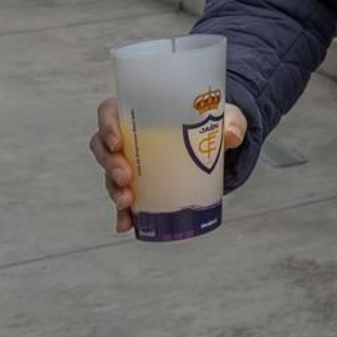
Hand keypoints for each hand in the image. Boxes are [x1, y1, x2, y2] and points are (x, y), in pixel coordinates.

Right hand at [91, 96, 246, 232]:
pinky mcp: (138, 184)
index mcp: (142, 111)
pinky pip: (124, 199)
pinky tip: (127, 224)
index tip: (117, 142)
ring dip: (114, 190)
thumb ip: (231, 123)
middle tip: (126, 176)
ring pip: (109, 174)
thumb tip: (231, 136)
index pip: (109, 112)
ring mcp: (130, 161)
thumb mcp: (225, 117)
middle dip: (110, 164)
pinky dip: (123, 213)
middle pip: (104, 147)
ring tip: (127, 202)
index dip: (106, 125)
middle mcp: (130, 136)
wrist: (216, 143)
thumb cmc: (210, 122)